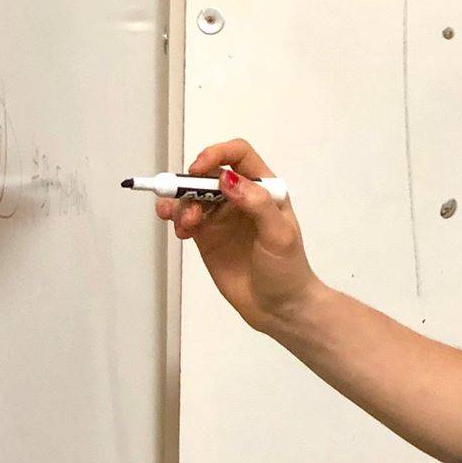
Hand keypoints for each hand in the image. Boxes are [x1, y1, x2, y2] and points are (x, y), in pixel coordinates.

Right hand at [155, 139, 320, 332]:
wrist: (279, 308)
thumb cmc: (286, 269)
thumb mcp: (279, 234)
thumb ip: (256, 204)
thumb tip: (226, 179)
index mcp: (264, 189)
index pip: (238, 155)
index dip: (216, 154)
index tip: (198, 169)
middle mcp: (240, 197)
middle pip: (208, 174)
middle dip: (191, 184)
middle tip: (187, 207)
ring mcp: (222, 216)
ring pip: (191, 195)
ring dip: (181, 204)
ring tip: (184, 227)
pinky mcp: (207, 236)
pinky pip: (185, 217)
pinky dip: (175, 216)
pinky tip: (178, 230)